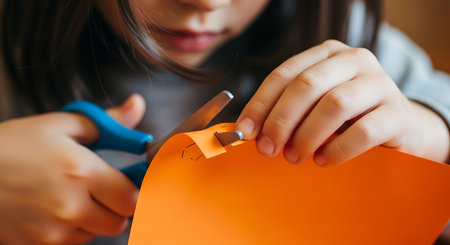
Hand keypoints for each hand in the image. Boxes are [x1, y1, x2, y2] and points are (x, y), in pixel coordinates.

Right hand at [0, 94, 144, 243]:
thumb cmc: (12, 146)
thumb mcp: (59, 124)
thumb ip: (107, 122)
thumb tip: (137, 106)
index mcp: (82, 172)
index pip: (133, 198)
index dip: (133, 190)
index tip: (126, 182)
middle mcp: (71, 206)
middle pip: (119, 221)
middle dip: (115, 207)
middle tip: (101, 190)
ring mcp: (53, 232)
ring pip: (95, 233)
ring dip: (93, 219)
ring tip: (71, 197)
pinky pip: (70, 244)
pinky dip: (69, 231)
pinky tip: (53, 211)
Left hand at [237, 40, 449, 165]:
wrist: (399, 127)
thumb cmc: (347, 117)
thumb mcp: (315, 106)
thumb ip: (289, 111)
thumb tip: (252, 131)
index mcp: (327, 54)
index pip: (285, 73)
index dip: (260, 103)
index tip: (245, 131)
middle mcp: (354, 60)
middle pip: (306, 84)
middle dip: (281, 120)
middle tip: (268, 149)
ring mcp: (379, 83)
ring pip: (334, 104)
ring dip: (307, 135)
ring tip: (295, 157)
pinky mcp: (397, 112)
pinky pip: (363, 131)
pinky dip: (337, 149)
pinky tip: (323, 160)